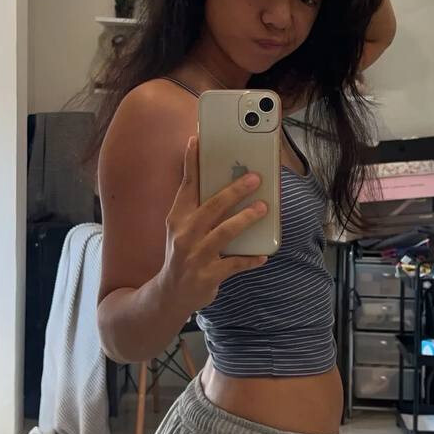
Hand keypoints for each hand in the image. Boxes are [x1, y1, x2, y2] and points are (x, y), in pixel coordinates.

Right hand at [162, 135, 268, 312]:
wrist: (170, 293)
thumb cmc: (182, 253)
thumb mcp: (181, 228)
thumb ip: (198, 208)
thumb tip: (224, 183)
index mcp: (177, 218)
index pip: (186, 186)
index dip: (191, 163)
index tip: (197, 141)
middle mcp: (185, 235)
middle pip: (212, 207)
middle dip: (235, 190)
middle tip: (255, 178)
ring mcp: (196, 256)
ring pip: (225, 233)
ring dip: (245, 219)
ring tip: (263, 208)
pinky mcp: (208, 275)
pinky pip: (235, 264)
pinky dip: (250, 259)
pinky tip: (263, 255)